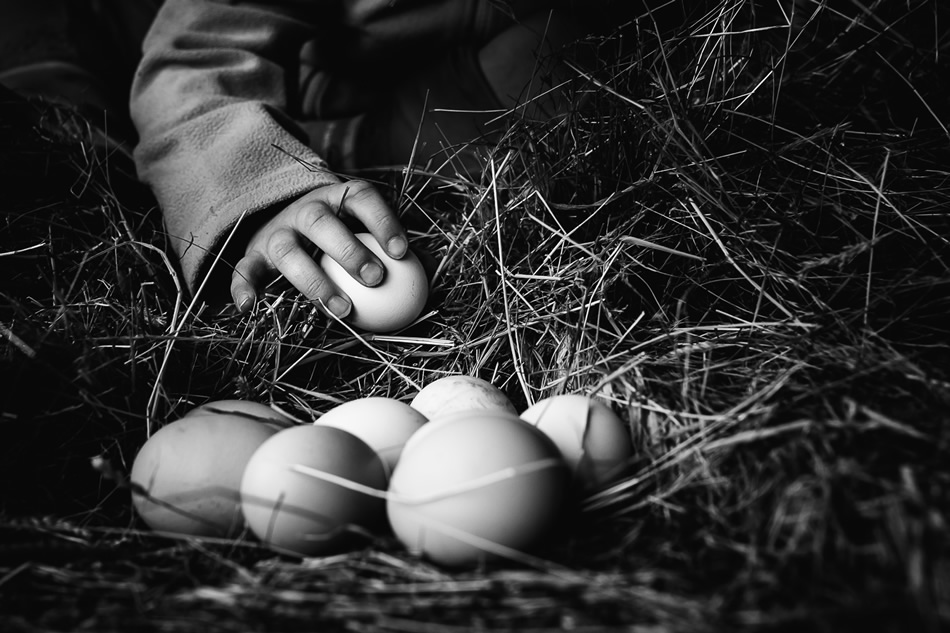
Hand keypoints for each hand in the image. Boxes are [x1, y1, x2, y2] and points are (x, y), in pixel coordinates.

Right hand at [230, 180, 407, 314]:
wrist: (283, 217)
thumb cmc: (341, 232)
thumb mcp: (364, 227)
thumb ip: (392, 247)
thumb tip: (429, 271)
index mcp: (337, 198)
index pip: (362, 199)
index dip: (383, 222)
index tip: (402, 252)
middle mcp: (304, 211)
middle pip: (321, 223)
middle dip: (348, 250)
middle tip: (375, 278)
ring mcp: (276, 232)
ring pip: (287, 251)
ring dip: (313, 280)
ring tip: (342, 308)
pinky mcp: (253, 254)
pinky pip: (244, 269)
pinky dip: (243, 287)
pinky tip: (250, 308)